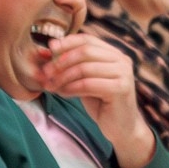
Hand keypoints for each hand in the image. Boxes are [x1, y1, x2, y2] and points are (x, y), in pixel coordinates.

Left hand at [36, 33, 155, 167]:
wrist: (121, 128)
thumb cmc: (102, 103)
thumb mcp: (84, 80)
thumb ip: (70, 66)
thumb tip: (44, 53)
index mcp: (114, 54)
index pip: (88, 39)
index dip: (67, 42)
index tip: (49, 48)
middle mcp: (122, 60)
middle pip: (85, 51)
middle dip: (62, 61)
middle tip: (45, 72)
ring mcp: (123, 74)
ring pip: (85, 68)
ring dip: (63, 77)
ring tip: (50, 86)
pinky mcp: (120, 89)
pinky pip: (88, 84)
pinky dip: (71, 88)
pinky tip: (62, 93)